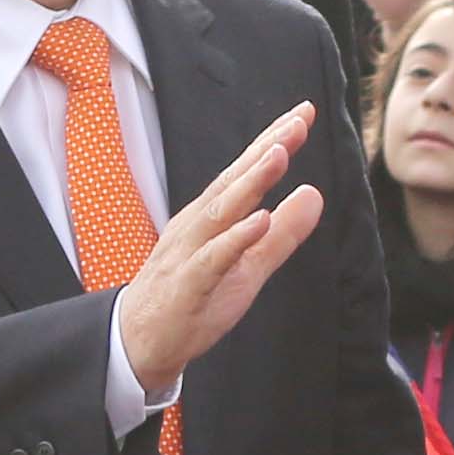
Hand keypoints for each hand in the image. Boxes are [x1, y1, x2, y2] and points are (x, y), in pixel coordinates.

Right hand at [112, 105, 330, 396]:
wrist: (139, 341)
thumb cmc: (194, 299)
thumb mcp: (250, 267)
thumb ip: (283, 234)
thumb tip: (314, 194)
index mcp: (213, 217)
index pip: (245, 173)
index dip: (273, 142)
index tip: (303, 114)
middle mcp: (199, 225)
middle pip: (234, 180)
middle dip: (266, 148)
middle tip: (297, 121)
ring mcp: (190, 252)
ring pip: (222, 211)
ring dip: (251, 182)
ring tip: (280, 155)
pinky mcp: (188, 284)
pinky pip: (213, 258)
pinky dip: (235, 238)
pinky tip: (259, 221)